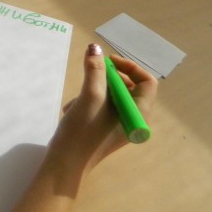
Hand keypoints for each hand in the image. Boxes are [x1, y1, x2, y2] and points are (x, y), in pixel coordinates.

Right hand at [48, 43, 157, 173]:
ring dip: (93, 90)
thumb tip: (94, 48)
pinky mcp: (105, 128)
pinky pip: (102, 106)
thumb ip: (95, 70)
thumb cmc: (83, 131)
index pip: (147, 81)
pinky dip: (87, 102)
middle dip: (107, 78)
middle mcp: (134, 119)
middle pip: (129, 86)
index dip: (129, 67)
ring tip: (77, 101)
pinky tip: (72, 110)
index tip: (107, 61)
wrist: (65, 163)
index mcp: (139, 113)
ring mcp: (119, 125)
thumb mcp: (91, 96)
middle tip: (90, 75)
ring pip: (112, 95)